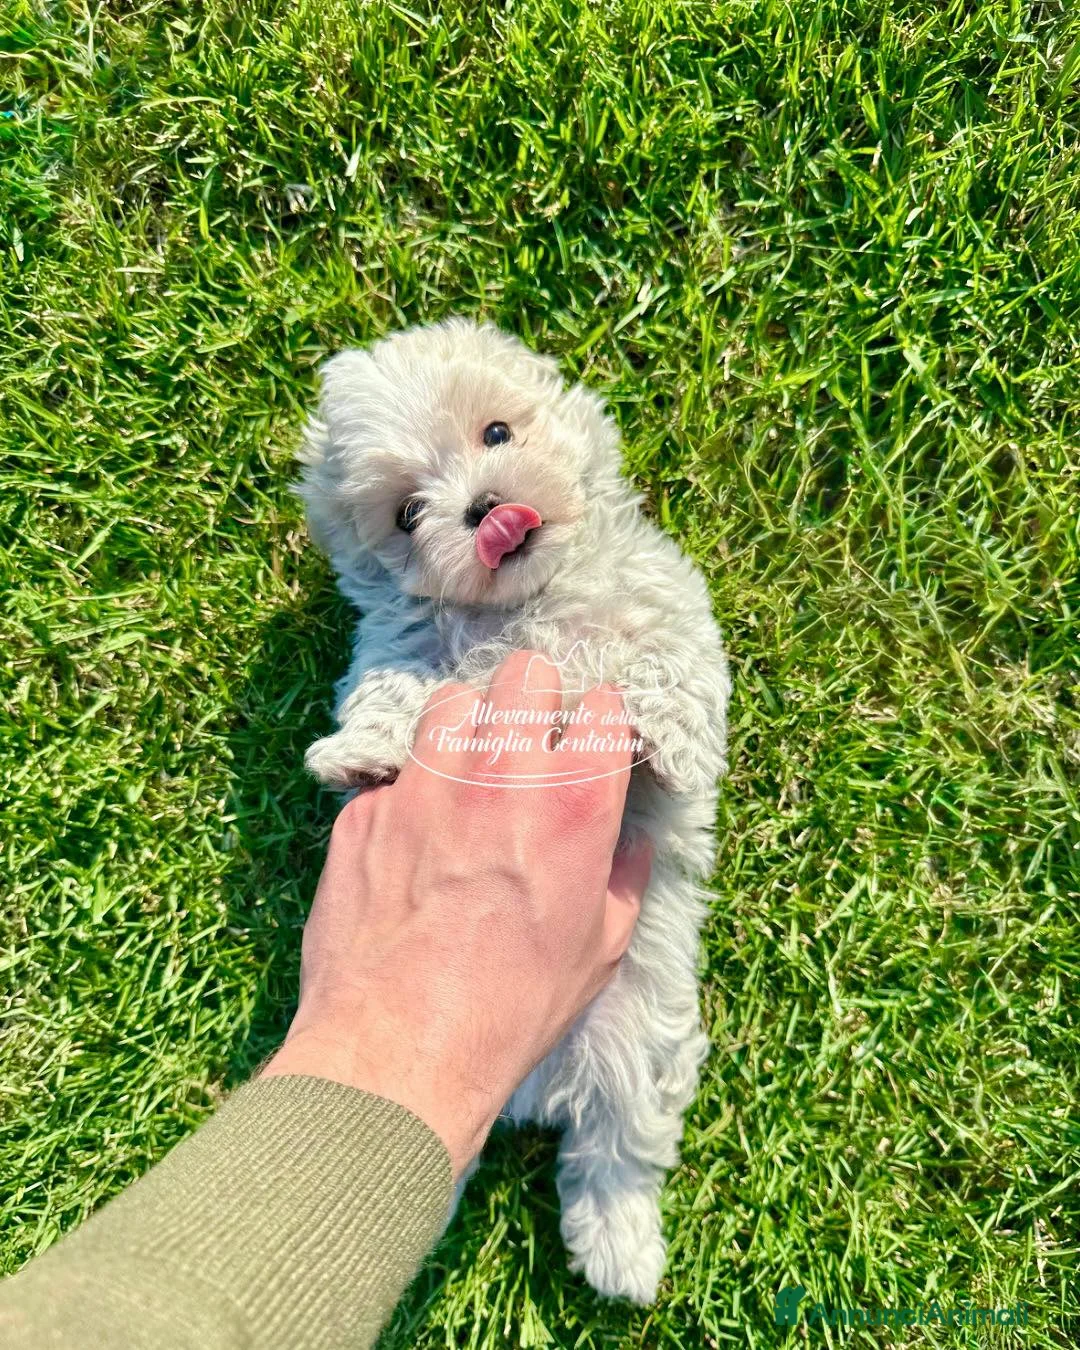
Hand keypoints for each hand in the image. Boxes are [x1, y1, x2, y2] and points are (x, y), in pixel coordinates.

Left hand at [263, 651, 651, 1174]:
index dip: (602, 723)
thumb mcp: (600, 950)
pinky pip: (397, 772)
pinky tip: (413, 838)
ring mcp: (427, 782)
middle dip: (535, 696)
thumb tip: (630, 846)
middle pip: (527, 672)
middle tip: (531, 736)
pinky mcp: (368, 807)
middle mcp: (504, 772)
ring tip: (468, 771)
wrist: (399, 1048)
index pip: (605, 706)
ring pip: (453, 701)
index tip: (594, 742)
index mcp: (577, 802)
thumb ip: (622, 880)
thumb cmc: (513, 1008)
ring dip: (468, 727)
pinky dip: (411, 792)